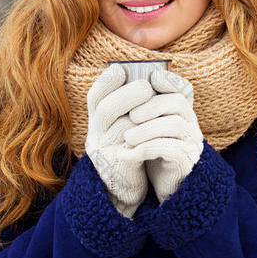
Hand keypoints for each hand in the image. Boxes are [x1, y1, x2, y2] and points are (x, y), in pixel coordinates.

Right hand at [85, 63, 154, 217]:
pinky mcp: (119, 166)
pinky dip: (148, 133)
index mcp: (97, 122)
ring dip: (140, 112)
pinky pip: (134, 146)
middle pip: (105, 109)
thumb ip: (130, 105)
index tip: (120, 69)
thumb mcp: (124, 126)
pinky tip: (161, 126)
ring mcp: (105, 151)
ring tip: (156, 102)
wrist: (126, 188)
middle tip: (145, 86)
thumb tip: (150, 76)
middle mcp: (96, 135)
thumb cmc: (130, 149)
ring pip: (121, 126)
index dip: (106, 81)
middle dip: (126, 94)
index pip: (95, 97)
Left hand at [123, 70, 203, 203]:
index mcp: (182, 113)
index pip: (183, 89)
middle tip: (131, 116)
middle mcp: (191, 125)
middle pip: (177, 102)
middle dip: (151, 105)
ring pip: (175, 125)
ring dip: (146, 129)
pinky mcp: (187, 162)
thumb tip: (118, 83)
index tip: (151, 77)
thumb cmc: (153, 155)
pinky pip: (171, 149)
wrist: (163, 189)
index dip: (169, 80)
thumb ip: (138, 110)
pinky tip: (126, 155)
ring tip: (126, 138)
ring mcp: (192, 143)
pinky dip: (145, 149)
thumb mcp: (145, 130)